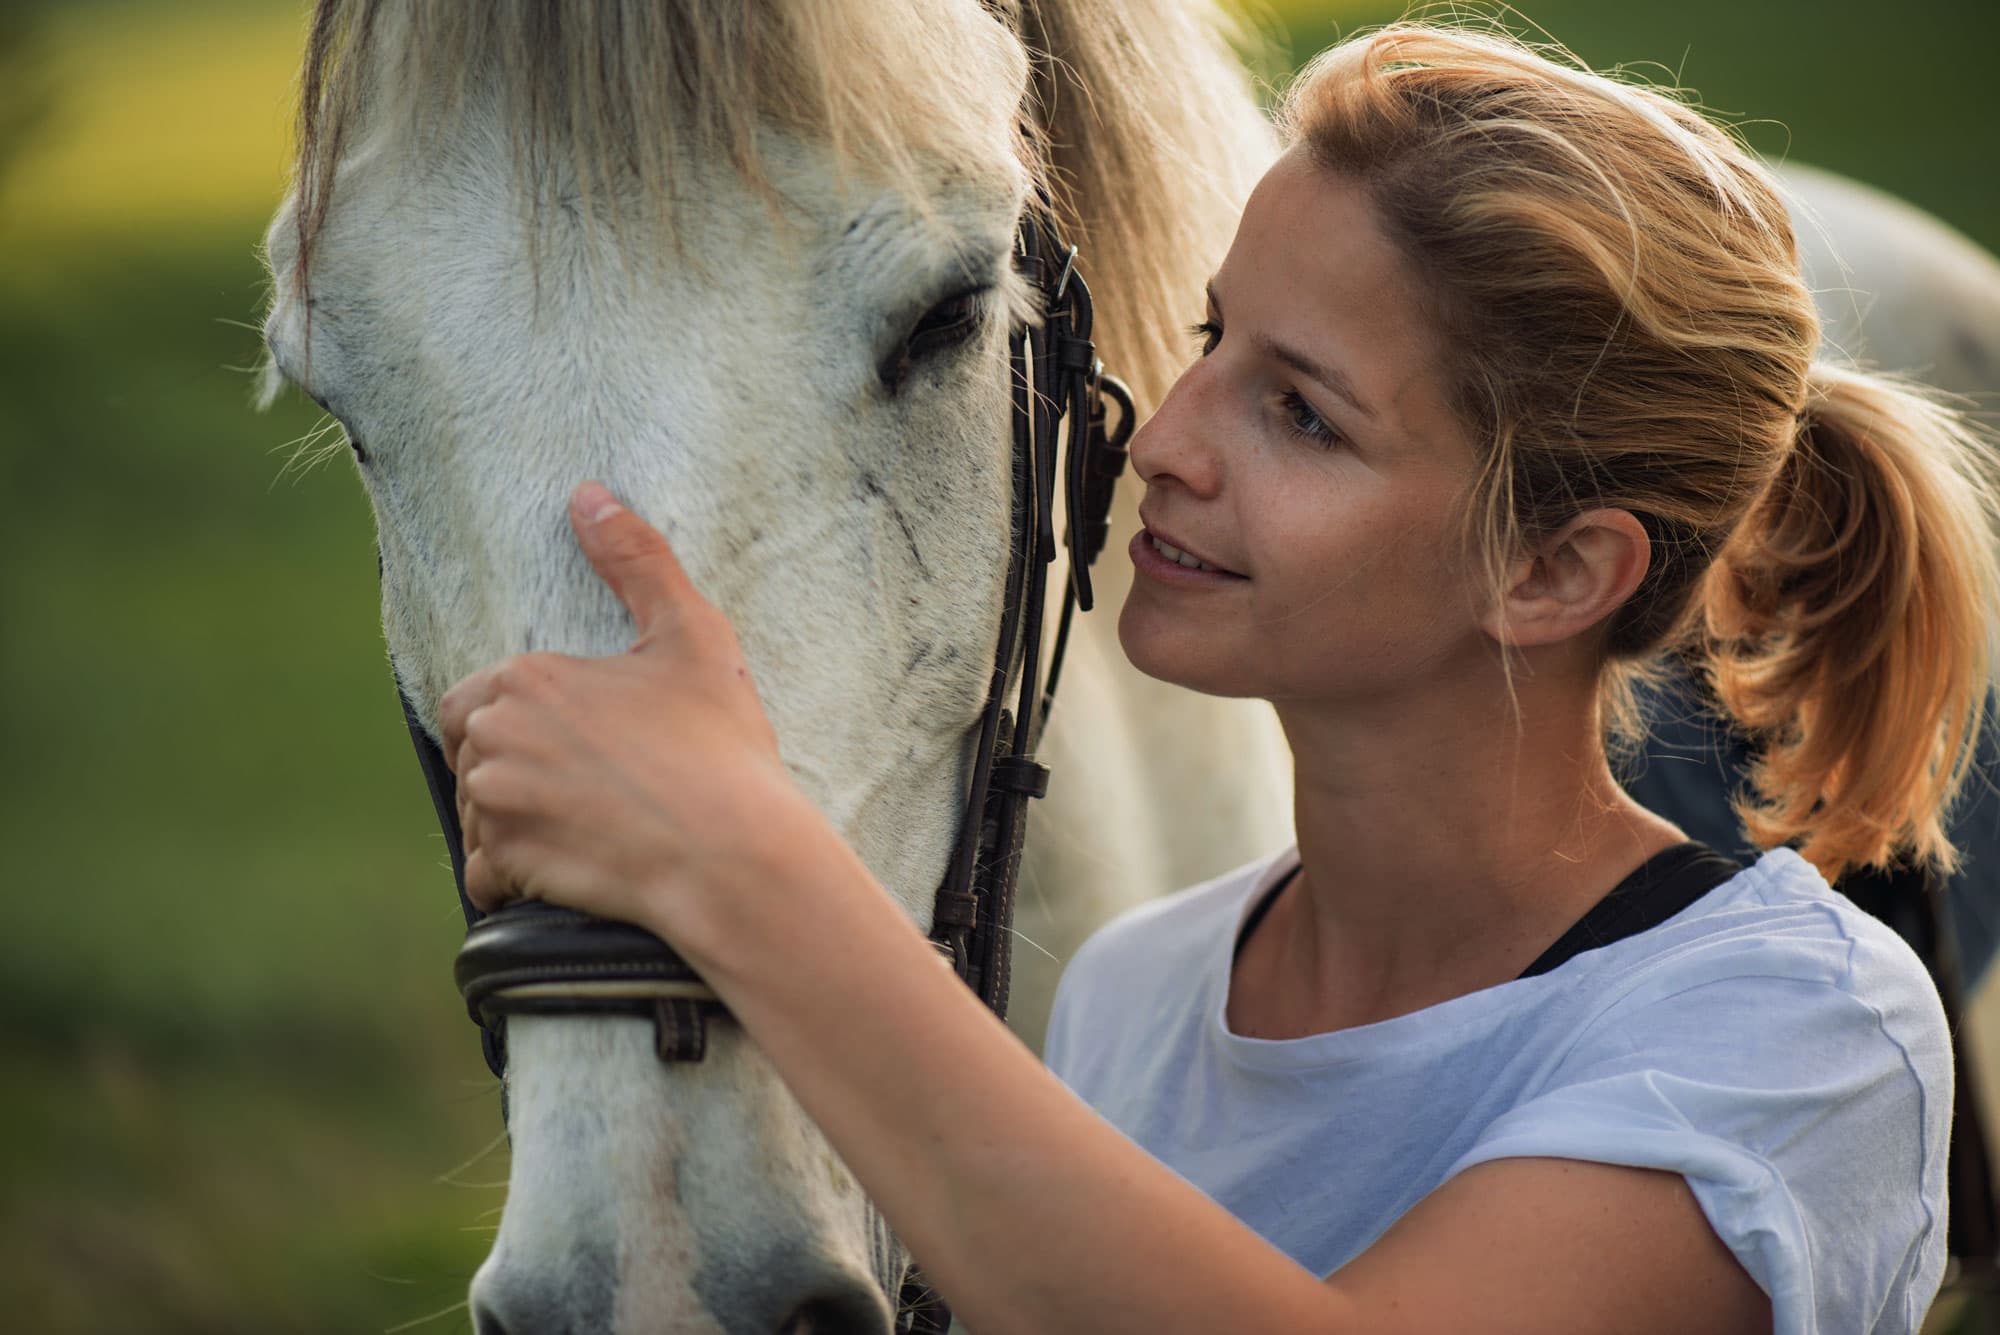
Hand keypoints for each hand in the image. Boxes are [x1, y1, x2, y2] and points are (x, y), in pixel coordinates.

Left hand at [438, 481, 814, 951]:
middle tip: (585, 787)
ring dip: (513, 825)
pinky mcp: (508, 867)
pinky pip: (483, 878)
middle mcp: (495, 738)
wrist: (734, 856)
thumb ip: (638, 561)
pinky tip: (572, 870)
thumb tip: (589, 495)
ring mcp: (496, 806)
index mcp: (527, 678)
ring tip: (588, 827)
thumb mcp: (692, 637)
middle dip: (511, 772)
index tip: (568, 744)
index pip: (468, 699)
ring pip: (477, 816)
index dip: (511, 721)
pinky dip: (514, 879)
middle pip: (469, 756)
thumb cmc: (718, 747)